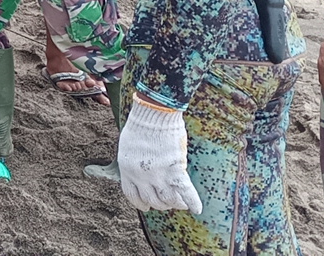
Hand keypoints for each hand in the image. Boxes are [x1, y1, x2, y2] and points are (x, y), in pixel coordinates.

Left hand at [117, 95, 201, 213]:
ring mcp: (158, 175)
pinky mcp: (175, 170)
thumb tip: (137, 171)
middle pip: (152, 200)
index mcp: (127, 169)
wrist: (153, 115)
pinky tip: (197, 209)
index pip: (132, 195)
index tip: (146, 206)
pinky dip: (192, 202)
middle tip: (167, 202)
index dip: (141, 203)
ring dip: (175, 203)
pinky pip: (185, 192)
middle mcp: (141, 176)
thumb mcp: (128, 147)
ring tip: (180, 203)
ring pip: (168, 200)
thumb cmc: (140, 126)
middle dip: (160, 204)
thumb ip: (132, 162)